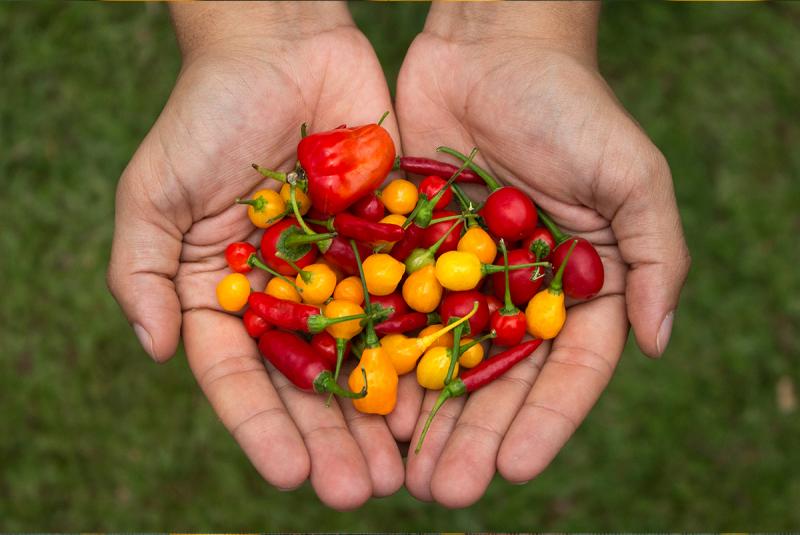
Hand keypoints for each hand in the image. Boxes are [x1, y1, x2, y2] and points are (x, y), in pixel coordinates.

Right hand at [106, 3, 403, 509]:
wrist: (283, 47)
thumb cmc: (209, 114)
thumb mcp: (153, 193)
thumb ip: (141, 272)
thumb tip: (153, 350)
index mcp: (226, 293)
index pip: (239, 374)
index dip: (261, 427)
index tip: (288, 473)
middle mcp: (287, 295)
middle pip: (308, 380)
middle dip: (330, 437)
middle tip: (359, 489)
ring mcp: (343, 273)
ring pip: (364, 355)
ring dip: (381, 414)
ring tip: (402, 466)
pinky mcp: (391, 244)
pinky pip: (408, 304)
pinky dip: (421, 348)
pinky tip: (439, 393)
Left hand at [395, 2, 690, 506]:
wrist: (491, 47)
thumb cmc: (570, 105)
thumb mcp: (633, 174)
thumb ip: (657, 255)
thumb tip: (657, 340)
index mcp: (575, 286)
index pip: (566, 369)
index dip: (544, 421)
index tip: (515, 466)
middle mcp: (516, 292)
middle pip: (496, 379)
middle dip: (474, 436)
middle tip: (448, 491)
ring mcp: (459, 276)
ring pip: (440, 360)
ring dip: (423, 419)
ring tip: (401, 473)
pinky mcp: (409, 251)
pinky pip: (393, 313)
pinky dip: (380, 358)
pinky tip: (363, 403)